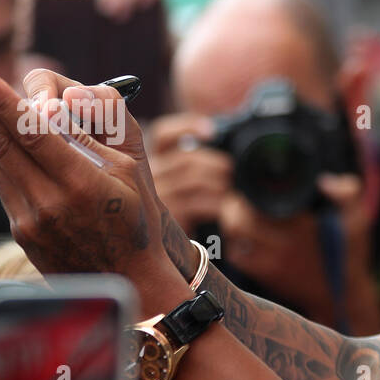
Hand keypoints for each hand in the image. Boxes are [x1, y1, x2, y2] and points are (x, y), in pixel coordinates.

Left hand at [0, 68, 188, 305]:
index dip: (2, 103)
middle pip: (2, 145)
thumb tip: (50, 109)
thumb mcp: (128, 172)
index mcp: (82, 183)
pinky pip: (0, 185)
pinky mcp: (21, 232)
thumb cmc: (134, 220)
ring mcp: (32, 220)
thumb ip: (89, 140)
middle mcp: (51, 202)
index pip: (33, 134)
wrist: (127, 279)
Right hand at [148, 113, 232, 231]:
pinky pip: (199, 204)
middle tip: (231, 172)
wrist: (176, 252)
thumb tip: (221, 141)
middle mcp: (148, 177)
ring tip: (230, 191)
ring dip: (220, 184)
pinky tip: (225, 209)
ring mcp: (156, 198)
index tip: (211, 131)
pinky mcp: (167, 219)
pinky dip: (218, 204)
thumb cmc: (187, 212)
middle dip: (216, 163)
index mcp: (153, 160)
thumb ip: (196, 164)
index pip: (163, 135)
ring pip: (194, 180)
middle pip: (186, 158)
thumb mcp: (187, 184)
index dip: (186, 127)